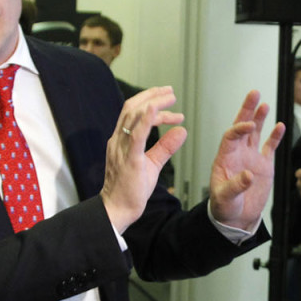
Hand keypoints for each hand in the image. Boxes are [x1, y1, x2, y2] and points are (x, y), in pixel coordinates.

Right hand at [100, 87, 186, 233]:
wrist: (118, 210)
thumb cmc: (131, 189)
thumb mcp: (152, 164)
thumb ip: (165, 147)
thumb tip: (181, 132)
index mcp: (121, 141)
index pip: (134, 113)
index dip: (151, 103)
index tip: (170, 103)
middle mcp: (118, 141)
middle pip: (131, 108)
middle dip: (151, 95)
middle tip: (170, 91)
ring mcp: (121, 149)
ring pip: (133, 116)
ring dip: (153, 103)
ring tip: (171, 98)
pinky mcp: (129, 160)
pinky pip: (136, 135)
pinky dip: (145, 120)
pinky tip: (155, 109)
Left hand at [208, 91, 284, 229]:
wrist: (236, 218)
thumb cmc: (225, 207)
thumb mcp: (225, 198)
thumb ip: (236, 186)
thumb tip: (248, 174)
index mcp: (224, 158)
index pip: (231, 136)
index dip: (239, 128)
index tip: (249, 125)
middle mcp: (237, 154)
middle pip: (242, 127)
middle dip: (247, 110)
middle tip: (253, 94)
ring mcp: (251, 157)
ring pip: (255, 133)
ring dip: (259, 118)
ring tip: (264, 104)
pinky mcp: (263, 165)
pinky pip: (269, 147)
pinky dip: (275, 137)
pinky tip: (280, 126)